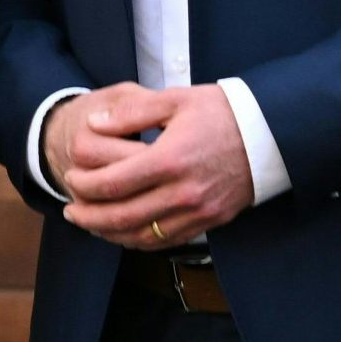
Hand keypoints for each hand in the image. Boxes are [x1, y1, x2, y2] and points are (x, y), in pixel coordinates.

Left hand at [55, 83, 253, 245]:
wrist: (270, 133)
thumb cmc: (221, 112)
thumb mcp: (174, 99)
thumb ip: (130, 112)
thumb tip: (93, 124)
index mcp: (170, 159)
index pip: (113, 183)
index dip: (84, 186)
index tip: (71, 179)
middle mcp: (183, 191)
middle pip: (122, 217)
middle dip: (89, 217)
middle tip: (70, 211)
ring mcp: (198, 211)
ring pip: (143, 236)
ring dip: (110, 234)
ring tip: (91, 225)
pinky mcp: (210, 221)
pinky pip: (167, 242)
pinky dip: (140, 241)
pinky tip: (124, 232)